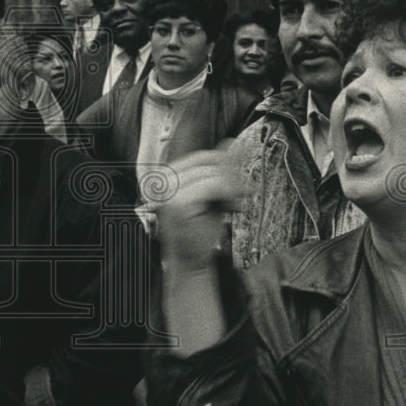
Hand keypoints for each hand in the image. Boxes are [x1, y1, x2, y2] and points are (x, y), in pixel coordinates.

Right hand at [153, 148, 244, 274]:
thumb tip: (230, 142)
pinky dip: (229, 195)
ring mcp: (168, 191)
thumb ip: (219, 168)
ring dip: (232, 190)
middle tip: (242, 195)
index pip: (200, 157)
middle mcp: (163, 182)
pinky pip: (215, 185)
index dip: (224, 165)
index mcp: (166, 177)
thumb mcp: (213, 194)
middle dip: (230, 177)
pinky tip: (231, 209)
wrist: (191, 263)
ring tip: (234, 206)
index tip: (238, 183)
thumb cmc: (199, 232)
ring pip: (214, 173)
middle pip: (207, 161)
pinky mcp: (178, 202)